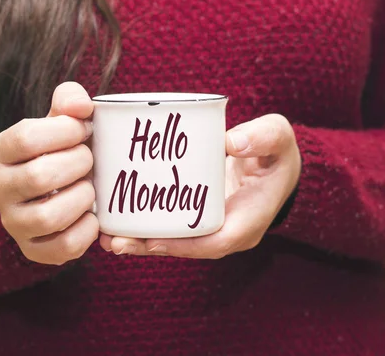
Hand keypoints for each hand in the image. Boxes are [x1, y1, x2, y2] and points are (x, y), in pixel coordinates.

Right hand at [0, 82, 97, 265]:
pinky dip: (86, 231)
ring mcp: (13, 222)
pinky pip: (62, 246)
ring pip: (47, 217)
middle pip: (38, 177)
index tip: (84, 129)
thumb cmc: (59, 151)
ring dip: (81, 198)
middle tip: (90, 160)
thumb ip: (69, 101)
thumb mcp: (59, 121)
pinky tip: (92, 215)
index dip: (65, 131)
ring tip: (90, 188)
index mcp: (1, 151)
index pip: (26, 137)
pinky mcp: (33, 248)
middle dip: (77, 164)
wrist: (51, 191)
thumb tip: (83, 106)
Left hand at [100, 114, 301, 258]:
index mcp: (249, 219)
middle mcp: (228, 231)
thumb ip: (263, 136)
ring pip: (175, 241)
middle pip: (187, 247)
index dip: (184, 246)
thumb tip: (232, 141)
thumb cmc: (276, 152)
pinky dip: (147, 228)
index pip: (217, 242)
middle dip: (150, 247)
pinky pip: (172, 228)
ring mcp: (212, 227)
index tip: (153, 241)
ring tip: (106, 238)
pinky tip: (117, 221)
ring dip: (141, 242)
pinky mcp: (199, 217)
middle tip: (114, 241)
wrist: (276, 164)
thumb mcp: (278, 138)